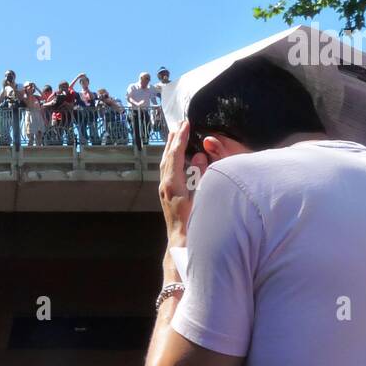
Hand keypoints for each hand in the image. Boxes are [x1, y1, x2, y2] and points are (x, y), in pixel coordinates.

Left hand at [159, 119, 198, 247]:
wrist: (181, 242)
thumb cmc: (194, 223)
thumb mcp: (201, 197)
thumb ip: (201, 175)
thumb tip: (200, 156)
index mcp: (172, 184)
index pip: (176, 155)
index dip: (181, 138)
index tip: (185, 124)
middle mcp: (165, 185)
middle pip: (167, 156)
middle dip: (174, 138)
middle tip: (179, 123)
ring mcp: (164, 190)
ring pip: (165, 162)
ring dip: (171, 147)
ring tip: (175, 133)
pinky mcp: (166, 194)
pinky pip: (167, 170)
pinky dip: (171, 158)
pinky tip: (176, 156)